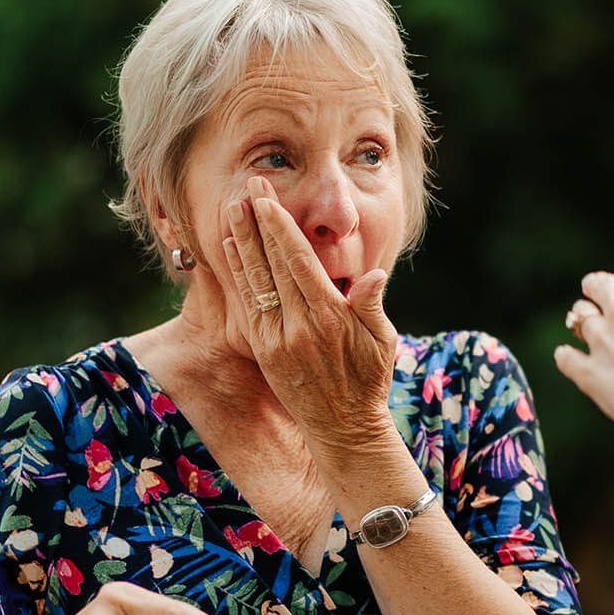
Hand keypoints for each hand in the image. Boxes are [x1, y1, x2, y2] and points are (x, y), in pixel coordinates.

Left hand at [220, 176, 397, 454]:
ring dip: (241, 241)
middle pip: (271, 264)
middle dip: (258, 223)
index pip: (298, 263)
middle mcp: (298, 327)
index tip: (266, 200)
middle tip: (248, 185)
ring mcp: (276, 340)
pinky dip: (237, 274)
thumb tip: (372, 274)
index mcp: (330, 319)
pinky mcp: (263, 351)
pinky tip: (230, 249)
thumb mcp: (382, 343)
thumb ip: (372, 306)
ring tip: (231, 207)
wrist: (343, 429)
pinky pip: (246, 303)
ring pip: (253, 281)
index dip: (279, 229)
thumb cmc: (369, 382)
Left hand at [555, 242, 613, 444]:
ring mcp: (600, 340)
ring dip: (580, 315)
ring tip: (583, 320)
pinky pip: (567, 358)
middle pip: (599, 286)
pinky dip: (565, 356)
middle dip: (597, 285)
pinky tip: (565, 356)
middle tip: (594, 288)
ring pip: (580, 317)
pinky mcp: (587, 370)